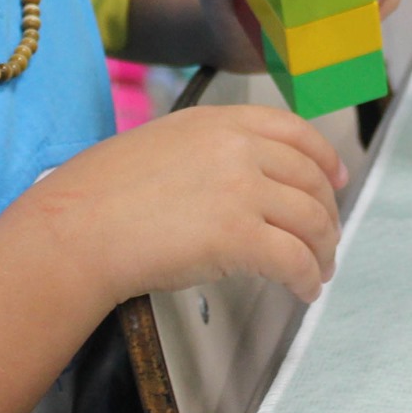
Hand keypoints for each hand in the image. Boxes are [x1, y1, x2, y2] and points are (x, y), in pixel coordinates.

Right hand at [31, 105, 347, 306]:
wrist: (75, 228)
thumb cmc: (99, 197)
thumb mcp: (161, 146)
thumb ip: (207, 153)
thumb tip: (239, 181)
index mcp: (219, 122)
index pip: (294, 131)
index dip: (324, 157)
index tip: (336, 178)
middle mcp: (238, 149)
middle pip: (310, 179)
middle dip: (326, 213)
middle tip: (326, 238)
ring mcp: (242, 190)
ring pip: (311, 220)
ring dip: (323, 250)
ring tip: (320, 270)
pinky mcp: (239, 237)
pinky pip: (294, 259)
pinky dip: (308, 277)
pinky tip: (305, 290)